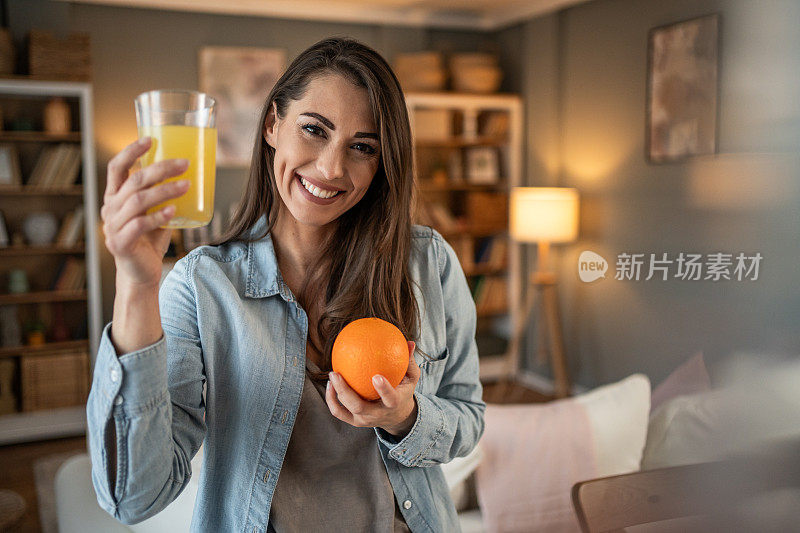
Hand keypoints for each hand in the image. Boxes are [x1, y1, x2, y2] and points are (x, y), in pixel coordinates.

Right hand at [101, 137, 190, 287]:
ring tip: (187, 185)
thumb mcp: (154, 212)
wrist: (141, 274)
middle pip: (134, 181)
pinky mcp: (120, 243)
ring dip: (165, 190)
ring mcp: (113, 226)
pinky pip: (139, 225)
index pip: (116, 168)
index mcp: (114, 197)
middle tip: (185, 164)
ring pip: (138, 201)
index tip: (151, 139)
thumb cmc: (150, 239)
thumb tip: (190, 173)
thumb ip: (161, 195)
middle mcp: (110, 209)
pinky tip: (173, 211)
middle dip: (161, 169)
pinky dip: (158, 216)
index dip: (131, 152)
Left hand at [326, 341, 419, 437]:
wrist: (397, 417)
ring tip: (332, 375)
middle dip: (345, 392)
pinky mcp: (354, 421)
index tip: (376, 376)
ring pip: (345, 411)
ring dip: (335, 394)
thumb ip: (409, 361)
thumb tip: (409, 342)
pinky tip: (330, 384)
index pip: (390, 399)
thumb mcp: (411, 378)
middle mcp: (377, 415)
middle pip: (359, 407)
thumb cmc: (403, 391)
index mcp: (393, 404)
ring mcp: (364, 420)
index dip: (383, 390)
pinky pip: (339, 412)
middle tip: (335, 373)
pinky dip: (332, 400)